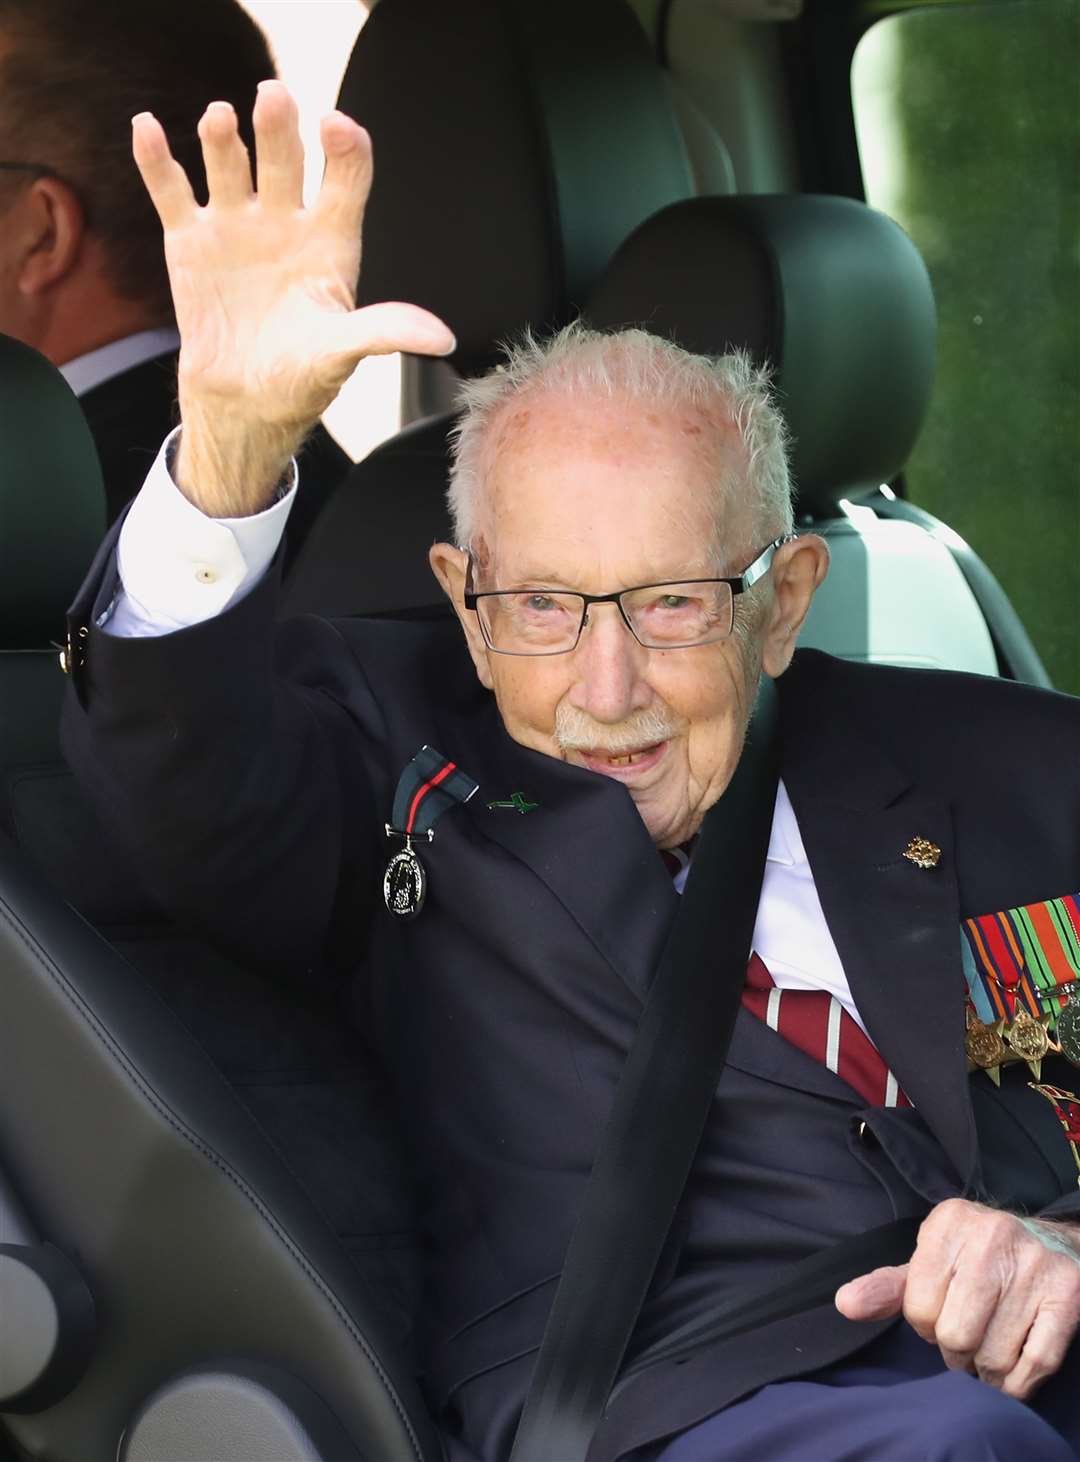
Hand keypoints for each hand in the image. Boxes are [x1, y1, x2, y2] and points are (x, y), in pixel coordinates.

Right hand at [131, 81, 454, 514]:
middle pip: (286, 157)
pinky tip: (145, 126)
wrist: (244, 404)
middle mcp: (286, 219)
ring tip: (220, 119)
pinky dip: (156, 158)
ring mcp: (237, 223)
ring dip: (223, 137)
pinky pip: (172, 189)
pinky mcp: (190, 239)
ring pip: (229, 163)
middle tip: (274, 97)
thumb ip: (387, 333)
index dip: (344, 147)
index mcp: (332, 239)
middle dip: (279, 127)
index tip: (336, 128)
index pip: (346, 176)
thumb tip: (442, 340)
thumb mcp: (344, 354)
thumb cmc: (302, 378)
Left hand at [836, 1198, 1079, 1399]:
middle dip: (955, 1351)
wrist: (1049, 1241)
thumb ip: (888, 1286)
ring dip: (986, 1370)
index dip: (925, 1324)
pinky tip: (1011, 1371)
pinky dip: (1019, 1383)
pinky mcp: (1069, 1294)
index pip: (917, 1307)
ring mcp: (1035, 1264)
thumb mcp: (930, 1259)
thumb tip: (845, 1304)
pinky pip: (1036, 1364)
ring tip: (986, 1350)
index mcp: (949, 1221)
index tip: (940, 1314)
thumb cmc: (976, 1258)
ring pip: (994, 1356)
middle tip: (964, 1339)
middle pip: (955, 1335)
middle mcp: (992, 1235)